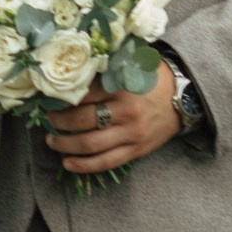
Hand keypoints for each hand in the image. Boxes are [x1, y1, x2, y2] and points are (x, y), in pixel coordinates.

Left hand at [43, 62, 180, 173]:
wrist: (184, 97)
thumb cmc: (152, 78)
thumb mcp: (129, 66)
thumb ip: (103, 70)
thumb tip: (69, 76)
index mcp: (122, 86)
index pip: (83, 94)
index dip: (61, 98)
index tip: (48, 99)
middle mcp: (126, 111)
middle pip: (82, 121)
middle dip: (58, 122)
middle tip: (47, 119)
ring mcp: (132, 133)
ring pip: (90, 144)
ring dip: (65, 145)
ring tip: (52, 140)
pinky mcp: (137, 150)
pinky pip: (106, 162)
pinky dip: (84, 166)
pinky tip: (68, 164)